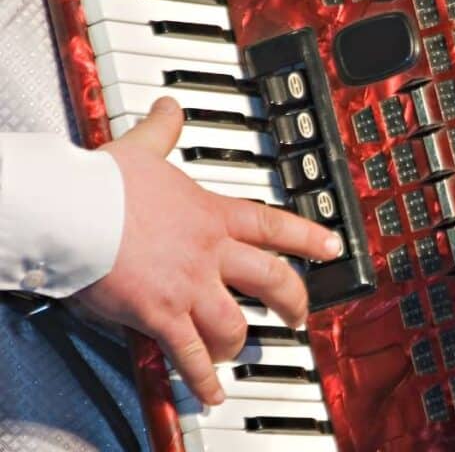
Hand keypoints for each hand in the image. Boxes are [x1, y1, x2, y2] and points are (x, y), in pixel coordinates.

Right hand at [74, 97, 341, 404]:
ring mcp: (189, 286)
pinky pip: (190, 354)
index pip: (274, 226)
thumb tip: (170, 108)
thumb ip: (162, 131)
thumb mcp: (142, 149)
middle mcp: (210, 252)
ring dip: (241, 342)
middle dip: (292, 301)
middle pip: (271, 280)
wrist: (74, 211)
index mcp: (211, 215)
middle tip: (300, 314)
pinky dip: (203, 378)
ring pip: (235, 324)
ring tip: (241, 352)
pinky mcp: (160, 314)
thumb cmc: (104, 184)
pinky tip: (211, 392)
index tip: (333, 247)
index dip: (310, 238)